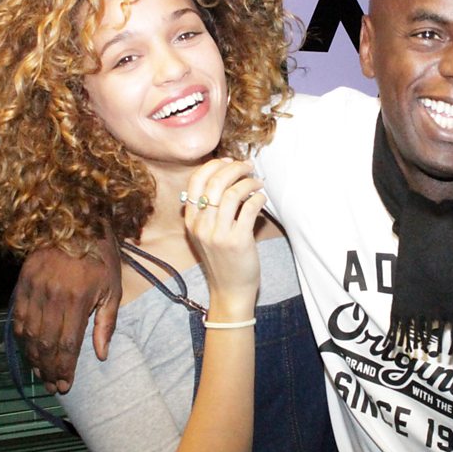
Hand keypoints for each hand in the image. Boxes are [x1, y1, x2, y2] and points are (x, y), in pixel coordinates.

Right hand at [13, 240, 122, 392]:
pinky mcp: (22, 283)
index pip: (68, 344)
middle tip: (53, 386)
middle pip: (46, 344)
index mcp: (78, 298)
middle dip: (49, 369)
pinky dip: (23, 339)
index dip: (65, 368)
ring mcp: (34, 289)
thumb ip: (106, 324)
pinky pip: (19, 318)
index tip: (65, 385)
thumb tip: (101, 356)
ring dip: (34, 359)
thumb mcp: (112, 289)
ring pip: (30, 334)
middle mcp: (53, 296)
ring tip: (42, 374)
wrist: (76, 223)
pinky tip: (29, 351)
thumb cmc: (100, 258)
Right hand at [182, 159, 265, 316]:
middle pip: (216, 183)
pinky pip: (249, 207)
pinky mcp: (237, 241)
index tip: (229, 162)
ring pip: (233, 193)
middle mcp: (201, 226)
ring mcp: (218, 234)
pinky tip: (261, 198)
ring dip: (249, 182)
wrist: (230, 289)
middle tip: (248, 167)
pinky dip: (258, 197)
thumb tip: (226, 176)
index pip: (196, 182)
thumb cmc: (222, 258)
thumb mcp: (205, 234)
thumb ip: (209, 210)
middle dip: (235, 169)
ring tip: (257, 183)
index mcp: (191, 221)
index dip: (213, 166)